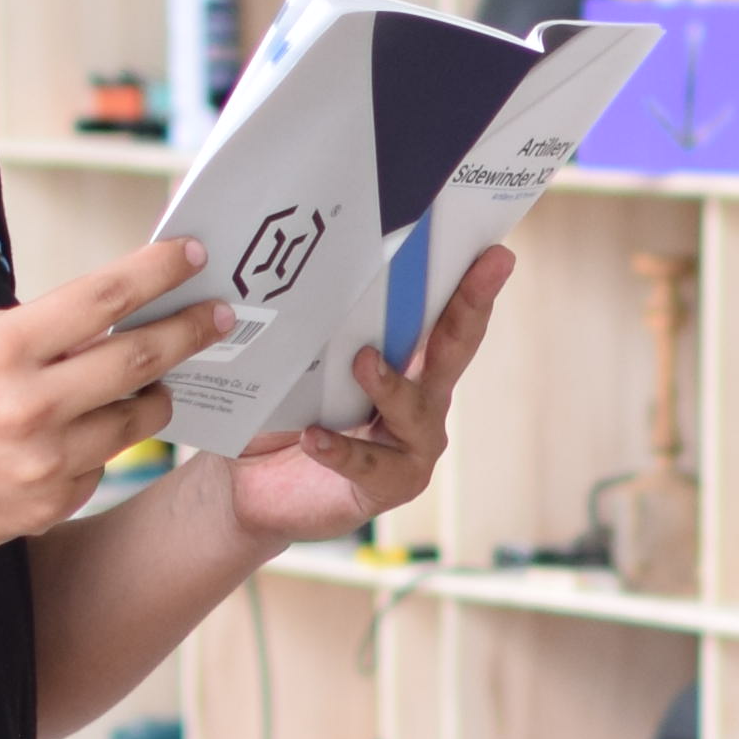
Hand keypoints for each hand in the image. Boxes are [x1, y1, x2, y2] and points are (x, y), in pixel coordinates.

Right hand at [0, 236, 213, 556]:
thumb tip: (109, 317)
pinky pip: (100, 466)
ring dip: (153, 398)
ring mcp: (43, 463)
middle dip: (187, 334)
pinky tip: (72, 438)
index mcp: (2, 350)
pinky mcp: (50, 504)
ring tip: (156, 383)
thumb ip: (35, 332)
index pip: (101, 298)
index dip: (156, 272)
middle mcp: (28, 406)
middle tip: (218, 318)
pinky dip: (97, 447)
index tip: (193, 256)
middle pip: (137, 361)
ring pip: (133, 422)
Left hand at [213, 245, 509, 549]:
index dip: (468, 284)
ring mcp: (410, 447)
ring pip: (414, 410)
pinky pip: (369, 465)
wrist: (245, 489)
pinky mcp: (385, 487)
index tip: (493, 250)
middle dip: (471, 305)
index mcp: (405, 364)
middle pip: (453, 349)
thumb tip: (283, 277)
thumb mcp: (288, 364)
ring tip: (363, 361)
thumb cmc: (276, 416)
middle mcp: (421, 402)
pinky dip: (342, 449)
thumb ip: (301, 328)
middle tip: (490, 268)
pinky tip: (314, 437)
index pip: (440, 317)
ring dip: (391, 384)